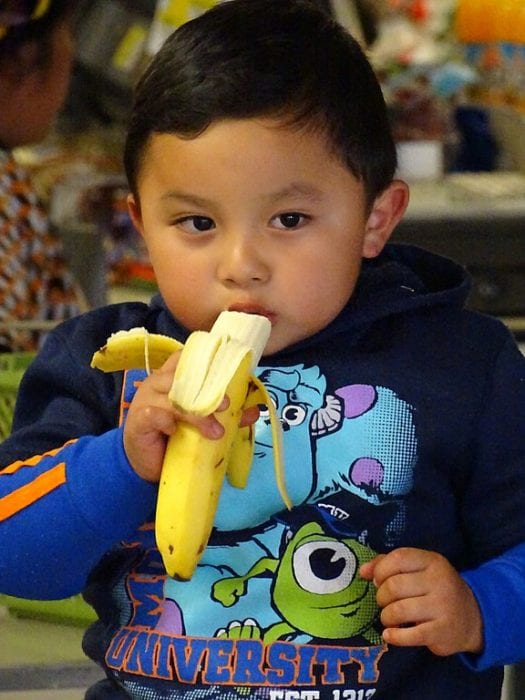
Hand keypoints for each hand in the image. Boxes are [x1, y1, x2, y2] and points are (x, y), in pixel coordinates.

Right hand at [123, 353, 258, 482]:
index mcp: (173, 378)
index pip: (185, 358)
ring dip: (196, 414)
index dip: (204, 360)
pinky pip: (154, 413)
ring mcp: (145, 400)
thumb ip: (228, 416)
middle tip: (225, 406)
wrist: (148, 464)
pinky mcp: (139, 419)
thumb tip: (254, 411)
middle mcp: (158, 384)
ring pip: (172, 397)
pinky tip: (174, 431)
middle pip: (182, 377)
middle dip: (206, 390)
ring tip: (214, 432)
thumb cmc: (175, 438)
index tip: (225, 370)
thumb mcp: (204, 425)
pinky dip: (167, 421)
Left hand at [359, 547, 483, 656]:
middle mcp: (439, 581)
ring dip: (386, 616)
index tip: (377, 580)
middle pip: (394, 586)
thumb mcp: (419, 570)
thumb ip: (389, 565)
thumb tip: (363, 571)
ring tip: (389, 618)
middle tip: (384, 602)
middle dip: (381, 596)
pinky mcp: (442, 632)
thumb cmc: (436, 589)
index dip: (381, 570)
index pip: (399, 558)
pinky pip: (410, 635)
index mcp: (432, 561)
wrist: (473, 618)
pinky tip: (389, 634)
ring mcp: (442, 607)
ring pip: (398, 610)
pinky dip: (394, 636)